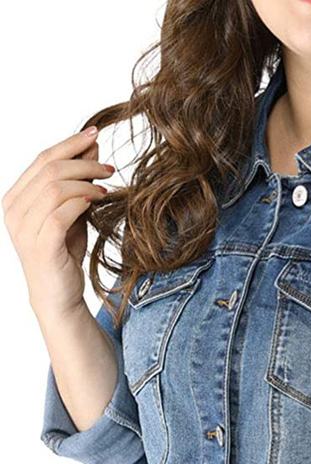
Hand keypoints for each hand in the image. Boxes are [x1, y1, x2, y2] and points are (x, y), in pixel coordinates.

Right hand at [2, 125, 113, 320]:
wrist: (58, 295)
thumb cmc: (63, 253)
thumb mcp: (72, 212)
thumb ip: (77, 183)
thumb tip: (93, 149)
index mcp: (16, 198)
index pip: (42, 159)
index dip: (69, 144)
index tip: (95, 134)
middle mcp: (15, 210)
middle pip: (49, 168)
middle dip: (83, 161)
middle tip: (108, 166)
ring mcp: (25, 228)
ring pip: (55, 187)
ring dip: (86, 180)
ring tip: (107, 185)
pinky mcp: (41, 244)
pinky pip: (62, 212)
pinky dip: (83, 200)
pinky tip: (98, 199)